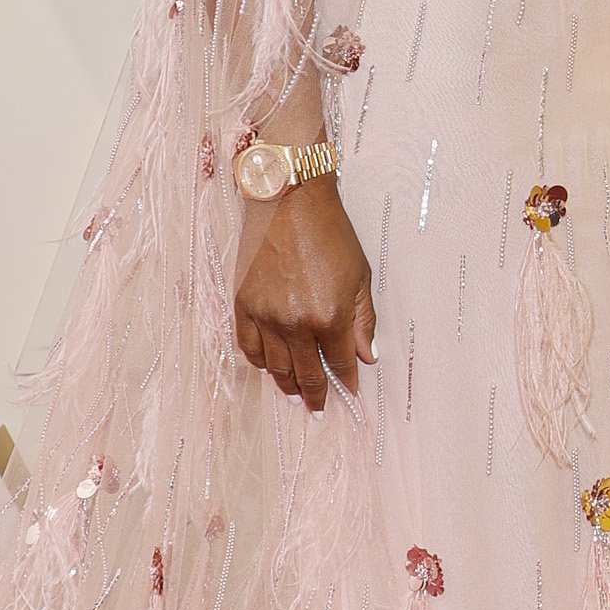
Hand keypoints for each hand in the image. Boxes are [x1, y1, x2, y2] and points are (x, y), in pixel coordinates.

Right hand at [234, 177, 375, 410]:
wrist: (289, 202)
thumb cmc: (330, 234)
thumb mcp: (360, 276)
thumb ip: (363, 321)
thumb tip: (366, 356)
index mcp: (329, 317)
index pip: (339, 364)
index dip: (346, 381)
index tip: (350, 390)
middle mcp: (295, 324)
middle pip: (306, 374)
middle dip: (316, 393)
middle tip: (319, 407)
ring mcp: (265, 316)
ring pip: (275, 367)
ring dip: (287, 384)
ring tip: (296, 392)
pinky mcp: (243, 305)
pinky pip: (248, 347)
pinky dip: (259, 362)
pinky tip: (269, 367)